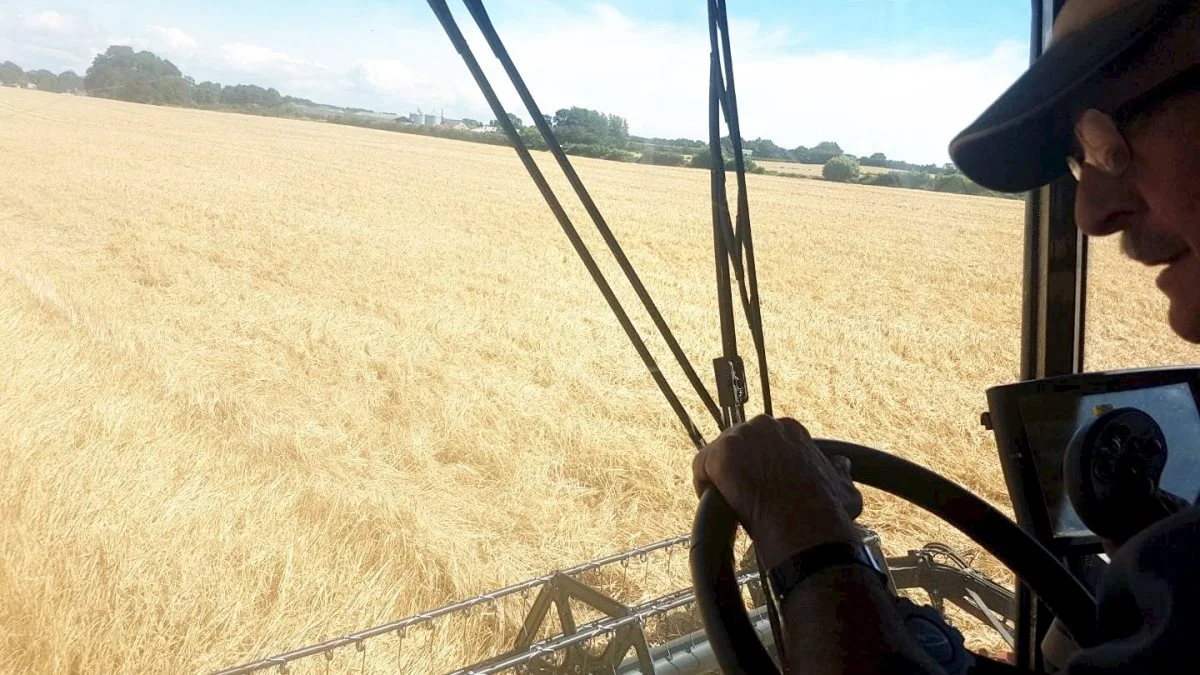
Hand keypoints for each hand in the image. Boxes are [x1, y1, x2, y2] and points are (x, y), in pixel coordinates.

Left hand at [693, 415, 862, 568]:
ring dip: (722, 479)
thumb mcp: (845, 488)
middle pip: (738, 446)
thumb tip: (841, 465)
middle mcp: (765, 425)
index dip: (760, 467)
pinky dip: (704, 487)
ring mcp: (740, 437)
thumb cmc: (825, 514)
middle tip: (746, 498)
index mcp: (791, 430)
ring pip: (719, 456)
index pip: (763, 442)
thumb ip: (841, 472)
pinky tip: (718, 505)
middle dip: (740, 470)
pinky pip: (701, 468)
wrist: (805, 528)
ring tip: (732, 505)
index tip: (763, 486)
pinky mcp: (720, 454)